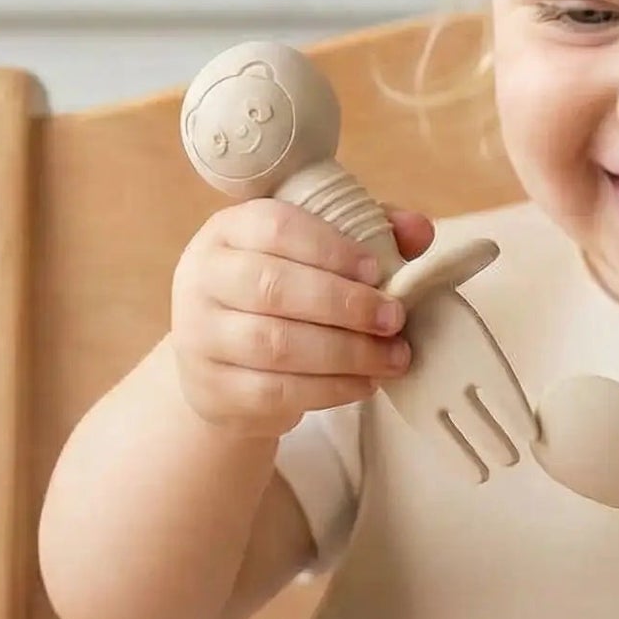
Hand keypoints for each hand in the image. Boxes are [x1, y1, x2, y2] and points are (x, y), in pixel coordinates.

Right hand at [170, 199, 435, 436]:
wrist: (221, 363)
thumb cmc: (281, 295)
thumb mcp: (316, 254)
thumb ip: (368, 232)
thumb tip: (419, 229)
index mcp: (228, 231)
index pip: (274, 227)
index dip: (331, 248)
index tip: (377, 270)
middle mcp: (203, 278)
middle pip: (273, 288)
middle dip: (345, 305)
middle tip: (394, 319)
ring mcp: (200, 336)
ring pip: (276, 345)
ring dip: (347, 353)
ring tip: (393, 357)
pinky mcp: (213, 388)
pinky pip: (276, 391)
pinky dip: (330, 390)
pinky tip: (365, 384)